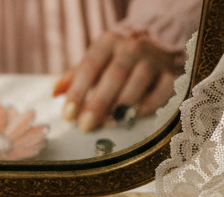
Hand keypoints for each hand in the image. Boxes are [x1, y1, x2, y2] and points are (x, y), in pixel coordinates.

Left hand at [55, 32, 180, 131]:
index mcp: (108, 42)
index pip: (90, 66)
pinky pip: (161, 90)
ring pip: (138, 81)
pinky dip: (149, 104)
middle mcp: (131, 47)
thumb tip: (54, 93)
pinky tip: (136, 115)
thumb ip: (76, 77)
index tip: (68, 115)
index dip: (78, 92)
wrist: (156, 45)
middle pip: (113, 75)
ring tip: (111, 122)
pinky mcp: (169, 73)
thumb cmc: (117, 60)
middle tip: (86, 126)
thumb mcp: (96, 61)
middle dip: (98, 102)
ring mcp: (152, 60)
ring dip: (123, 104)